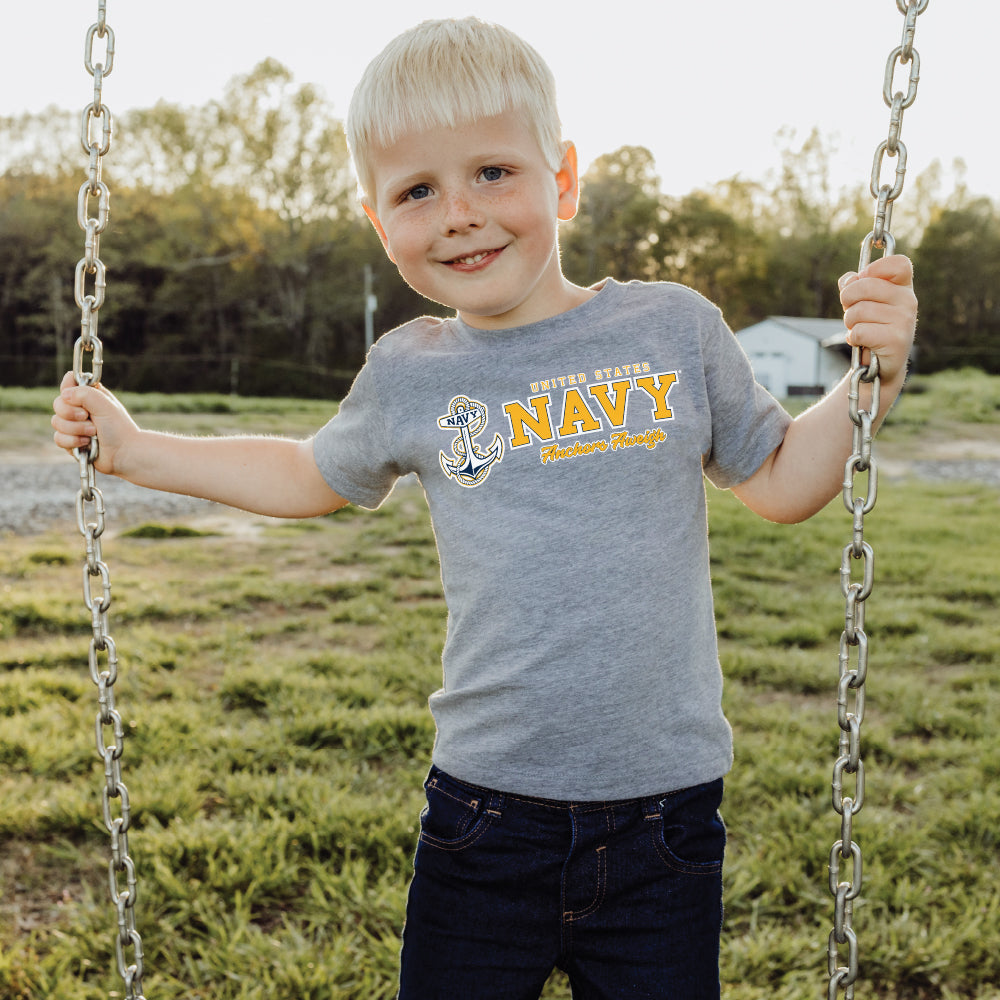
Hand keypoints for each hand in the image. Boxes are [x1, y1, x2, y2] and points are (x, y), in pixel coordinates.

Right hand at [51, 371, 139, 475]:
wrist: (124, 453)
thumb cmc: (118, 428)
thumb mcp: (104, 404)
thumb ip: (84, 393)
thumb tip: (64, 395)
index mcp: (89, 396)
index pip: (69, 383)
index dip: (70, 389)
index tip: (81, 399)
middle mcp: (79, 409)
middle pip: (57, 404)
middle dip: (71, 413)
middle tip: (88, 417)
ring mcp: (74, 426)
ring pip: (56, 422)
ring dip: (76, 429)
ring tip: (93, 433)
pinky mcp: (71, 441)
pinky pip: (58, 438)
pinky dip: (73, 441)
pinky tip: (87, 444)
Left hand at [838, 254, 917, 385]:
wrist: (879, 366)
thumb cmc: (871, 328)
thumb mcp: (862, 302)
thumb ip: (854, 285)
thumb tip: (849, 279)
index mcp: (903, 287)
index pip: (898, 263)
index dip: (875, 268)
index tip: (863, 279)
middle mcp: (908, 301)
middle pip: (866, 285)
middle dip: (848, 299)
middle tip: (851, 311)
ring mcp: (905, 320)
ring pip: (859, 310)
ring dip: (850, 322)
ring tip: (859, 329)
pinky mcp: (897, 340)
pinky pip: (860, 331)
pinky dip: (853, 338)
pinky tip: (861, 342)